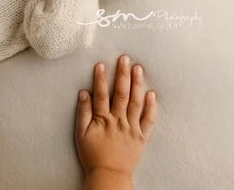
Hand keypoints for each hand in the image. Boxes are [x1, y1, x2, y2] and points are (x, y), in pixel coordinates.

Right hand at [75, 55, 157, 182]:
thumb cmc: (93, 155)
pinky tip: (151, 94)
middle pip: (121, 94)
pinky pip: (148, 120)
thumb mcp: (81, 134)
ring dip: (137, 84)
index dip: (101, 79)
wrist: (109, 175)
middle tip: (125, 58)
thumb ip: (83, 113)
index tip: (102, 64)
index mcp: (103, 120)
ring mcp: (132, 128)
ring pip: (136, 103)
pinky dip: (151, 107)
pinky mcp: (142, 137)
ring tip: (138, 68)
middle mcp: (118, 121)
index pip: (101, 95)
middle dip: (123, 75)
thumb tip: (84, 93)